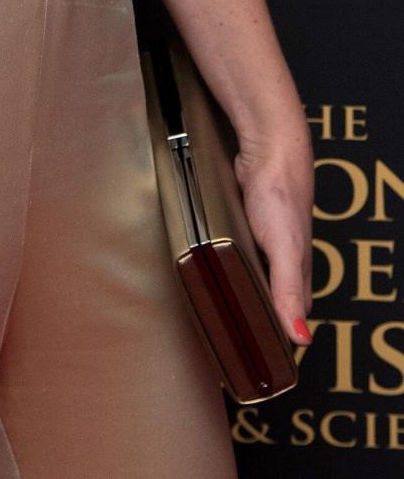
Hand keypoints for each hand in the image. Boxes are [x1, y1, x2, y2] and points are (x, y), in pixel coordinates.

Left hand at [232, 101, 314, 348]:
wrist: (269, 148)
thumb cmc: (280, 197)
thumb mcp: (285, 250)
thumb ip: (289, 293)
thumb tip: (300, 339)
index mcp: (297, 277)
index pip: (288, 323)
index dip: (272, 342)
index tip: (248, 363)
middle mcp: (283, 264)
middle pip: (269, 302)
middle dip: (251, 320)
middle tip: (223, 339)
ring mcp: (265, 245)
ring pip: (252, 278)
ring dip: (237, 292)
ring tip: (213, 310)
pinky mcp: (247, 227)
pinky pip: (237, 254)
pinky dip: (227, 266)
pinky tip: (211, 268)